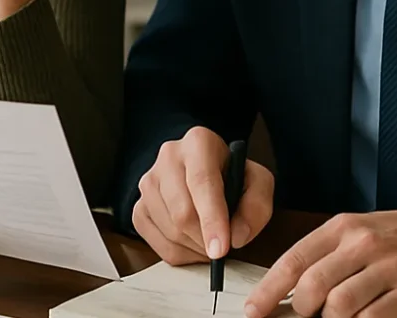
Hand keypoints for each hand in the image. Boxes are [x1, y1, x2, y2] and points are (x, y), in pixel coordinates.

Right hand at [132, 126, 273, 265]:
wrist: (205, 171)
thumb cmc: (231, 176)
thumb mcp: (258, 182)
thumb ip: (256, 206)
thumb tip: (237, 235)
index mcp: (199, 142)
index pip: (202, 182)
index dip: (211, 220)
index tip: (220, 249)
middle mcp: (169, 157)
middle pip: (181, 211)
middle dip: (205, 239)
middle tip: (222, 247)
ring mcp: (149, 181)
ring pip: (169, 230)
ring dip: (195, 247)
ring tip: (210, 240)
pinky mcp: (139, 206)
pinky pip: (156, 243)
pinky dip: (180, 253)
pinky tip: (192, 242)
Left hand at [244, 210, 396, 317]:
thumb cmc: (389, 236)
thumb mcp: (351, 231)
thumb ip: (320, 256)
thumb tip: (286, 290)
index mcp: (341, 228)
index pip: (294, 260)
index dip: (269, 289)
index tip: (254, 310)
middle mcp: (362, 245)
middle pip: (314, 286)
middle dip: (301, 308)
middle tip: (305, 312)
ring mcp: (387, 270)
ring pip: (340, 306)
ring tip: (334, 315)